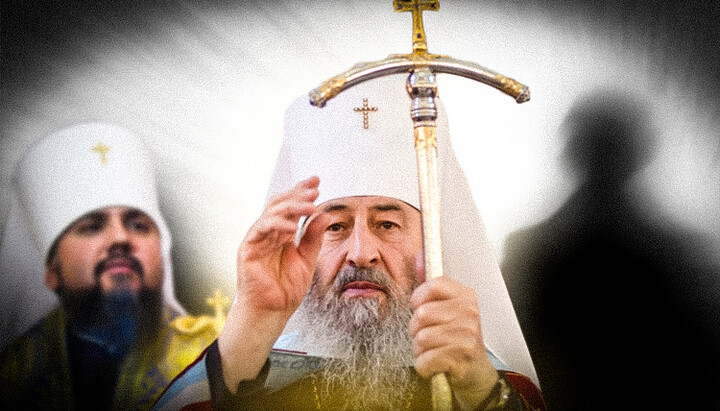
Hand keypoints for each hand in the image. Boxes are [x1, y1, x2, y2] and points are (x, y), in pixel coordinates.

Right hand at [219, 177, 328, 390]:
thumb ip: (314, 238)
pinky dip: (277, 224)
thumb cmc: (286, 289)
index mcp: (281, 233)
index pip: (290, 206)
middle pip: (279, 203)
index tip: (317, 181)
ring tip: (310, 205)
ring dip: (291, 206)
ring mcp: (257, 239)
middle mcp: (268, 232)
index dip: (302, 192)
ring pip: (271, 212)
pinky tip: (293, 225)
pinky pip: (261, 229)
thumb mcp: (307, 259)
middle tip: (314, 187)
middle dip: (297, 193)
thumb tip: (324, 215)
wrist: (273, 311)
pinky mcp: (248, 248)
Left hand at [409, 275, 498, 409]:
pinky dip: (424, 366)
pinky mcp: (461, 358)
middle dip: (416, 329)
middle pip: (421, 314)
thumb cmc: (457, 338)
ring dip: (420, 349)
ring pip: (421, 338)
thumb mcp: (448, 308)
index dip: (419, 298)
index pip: (433, 285)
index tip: (420, 307)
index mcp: (466, 296)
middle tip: (428, 336)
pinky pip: (424, 360)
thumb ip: (431, 285)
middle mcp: (469, 313)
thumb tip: (418, 256)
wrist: (475, 371)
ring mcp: (467, 336)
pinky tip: (435, 364)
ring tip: (433, 350)